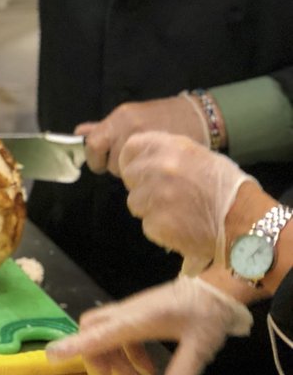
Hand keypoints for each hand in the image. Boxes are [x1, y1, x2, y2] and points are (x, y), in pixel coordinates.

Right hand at [47, 276, 252, 374]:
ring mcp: (133, 312)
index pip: (100, 334)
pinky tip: (148, 369)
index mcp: (139, 319)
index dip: (75, 347)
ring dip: (111, 357)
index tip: (52, 356)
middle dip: (93, 355)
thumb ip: (185, 371)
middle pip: (93, 329)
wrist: (218, 287)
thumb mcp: (201, 344)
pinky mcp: (140, 314)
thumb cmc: (209, 312)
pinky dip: (127, 352)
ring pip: (105, 332)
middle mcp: (129, 313)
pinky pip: (121, 333)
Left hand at [76, 95, 209, 175]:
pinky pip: (141, 181)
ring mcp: (148, 144)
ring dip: (133, 175)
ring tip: (149, 165)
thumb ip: (104, 128)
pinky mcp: (163, 159)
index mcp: (121, 118)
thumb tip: (79, 133)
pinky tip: (155, 173)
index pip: (93, 145)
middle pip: (110, 163)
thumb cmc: (163, 118)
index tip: (103, 162)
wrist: (199, 117)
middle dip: (117, 168)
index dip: (96, 158)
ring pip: (125, 174)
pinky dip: (145, 182)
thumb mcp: (131, 118)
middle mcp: (131, 129)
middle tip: (134, 161)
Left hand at [119, 132, 254, 274]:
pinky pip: (147, 224)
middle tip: (163, 194)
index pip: (131, 148)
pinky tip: (180, 225)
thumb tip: (146, 159)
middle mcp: (159, 168)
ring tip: (176, 211)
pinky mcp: (156, 223)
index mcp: (171, 147)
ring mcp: (155, 197)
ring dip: (149, 208)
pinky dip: (159, 228)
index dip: (133, 160)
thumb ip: (170, 154)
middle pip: (130, 176)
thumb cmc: (228, 188)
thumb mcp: (200, 156)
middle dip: (141, 185)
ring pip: (135, 202)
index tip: (140, 170)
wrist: (244, 221)